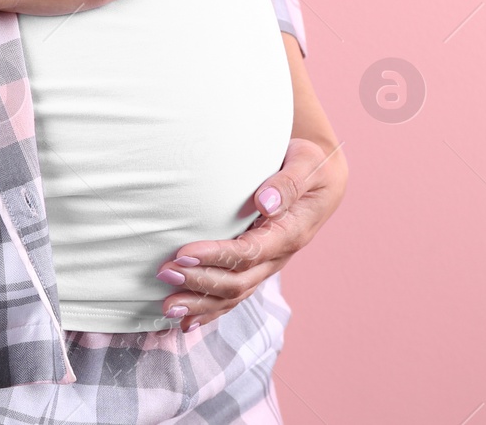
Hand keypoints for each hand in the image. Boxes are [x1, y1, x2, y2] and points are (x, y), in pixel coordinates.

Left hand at [154, 136, 348, 330]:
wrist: (321, 179)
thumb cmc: (312, 166)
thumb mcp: (307, 164)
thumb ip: (288, 183)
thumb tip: (265, 202)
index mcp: (290, 233)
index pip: (249, 252)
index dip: (215, 256)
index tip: (182, 254)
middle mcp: (278, 256)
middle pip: (238, 281)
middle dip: (199, 282)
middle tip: (164, 273)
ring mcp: (268, 265)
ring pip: (234, 296)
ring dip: (200, 303)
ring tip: (167, 307)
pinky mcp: (258, 267)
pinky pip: (235, 297)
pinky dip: (210, 312)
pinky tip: (187, 322)